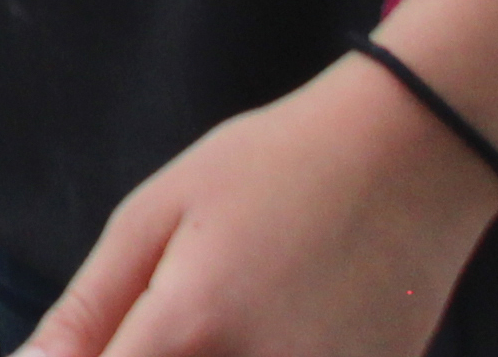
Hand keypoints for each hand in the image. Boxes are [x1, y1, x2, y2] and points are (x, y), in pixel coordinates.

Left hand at [20, 51, 497, 356]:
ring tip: (228, 304)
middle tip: (167, 312)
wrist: (409, 160)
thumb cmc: (271, 171)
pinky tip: (276, 319)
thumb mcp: (157, 217)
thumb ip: (91, 307)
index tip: (88, 347)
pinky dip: (266, 355)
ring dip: (204, 355)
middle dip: (145, 356)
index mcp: (193, 326)